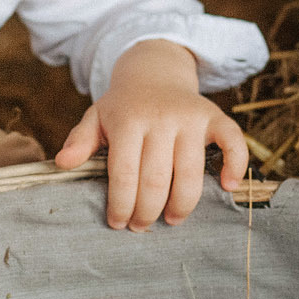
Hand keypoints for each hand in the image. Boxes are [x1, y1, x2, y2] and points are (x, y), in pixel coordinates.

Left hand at [55, 40, 248, 229]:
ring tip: (171, 220)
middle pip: (156, 179)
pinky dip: (236, 165)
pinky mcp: (215, 117)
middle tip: (141, 226)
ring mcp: (190, 118)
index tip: (118, 223)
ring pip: (190, 173)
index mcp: (128, 119)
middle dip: (147, 211)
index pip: (124, 174)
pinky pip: (233, 143)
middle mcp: (161, 118)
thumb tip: (62, 163)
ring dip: (182, 205)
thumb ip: (80, 140)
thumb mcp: (96, 117)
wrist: (154, 73)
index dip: (121, 204)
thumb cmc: (123, 106)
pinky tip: (227, 187)